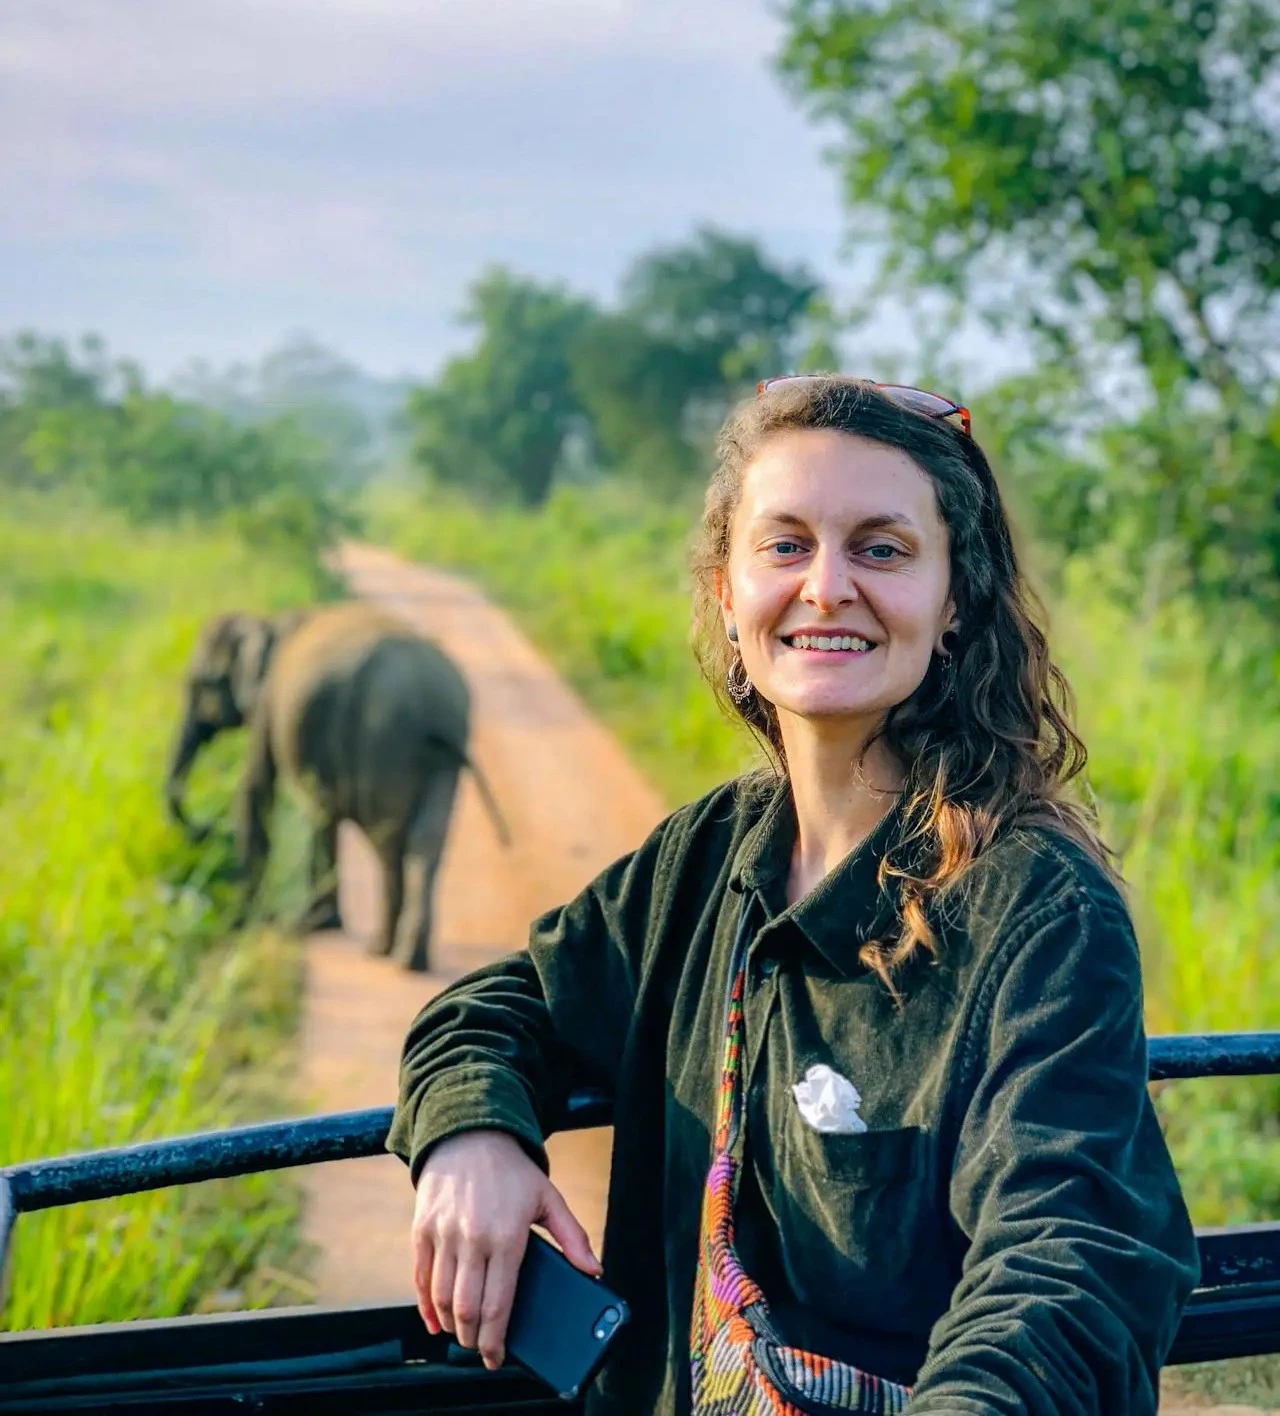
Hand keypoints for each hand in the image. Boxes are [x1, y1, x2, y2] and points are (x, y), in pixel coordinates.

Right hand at [411, 1129, 600, 1369]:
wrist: (470, 1132)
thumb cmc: (512, 1170)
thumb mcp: (548, 1196)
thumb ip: (571, 1236)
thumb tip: (595, 1271)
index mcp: (507, 1235)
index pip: (499, 1304)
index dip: (496, 1339)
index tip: (497, 1358)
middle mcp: (472, 1238)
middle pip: (467, 1308)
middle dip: (473, 1339)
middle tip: (482, 1349)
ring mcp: (443, 1234)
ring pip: (441, 1297)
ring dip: (451, 1325)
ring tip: (463, 1334)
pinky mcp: (422, 1228)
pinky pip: (420, 1277)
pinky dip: (425, 1305)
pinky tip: (435, 1319)